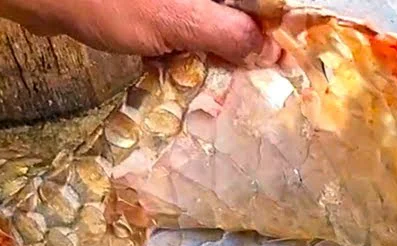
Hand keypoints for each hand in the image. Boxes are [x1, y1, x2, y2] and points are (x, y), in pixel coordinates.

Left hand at [0, 0, 268, 63]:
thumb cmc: (109, 2)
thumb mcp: (178, 20)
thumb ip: (229, 34)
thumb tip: (270, 53)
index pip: (264, 3)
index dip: (278, 30)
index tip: (287, 66)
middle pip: (238, 14)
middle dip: (245, 47)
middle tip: (253, 85)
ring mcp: (176, 0)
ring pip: (208, 24)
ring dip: (211, 54)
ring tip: (215, 87)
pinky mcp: (151, 7)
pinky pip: (179, 29)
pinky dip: (179, 51)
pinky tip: (172, 72)